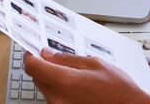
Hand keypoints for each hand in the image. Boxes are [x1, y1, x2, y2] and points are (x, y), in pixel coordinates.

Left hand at [23, 48, 149, 103]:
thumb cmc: (118, 89)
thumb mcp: (95, 64)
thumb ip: (68, 59)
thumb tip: (48, 54)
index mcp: (65, 82)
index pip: (33, 67)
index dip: (31, 56)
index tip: (34, 51)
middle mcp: (58, 99)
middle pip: (37, 77)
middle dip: (43, 66)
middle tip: (57, 59)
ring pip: (45, 88)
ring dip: (52, 78)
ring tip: (75, 74)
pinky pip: (54, 98)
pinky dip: (59, 89)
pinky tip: (76, 86)